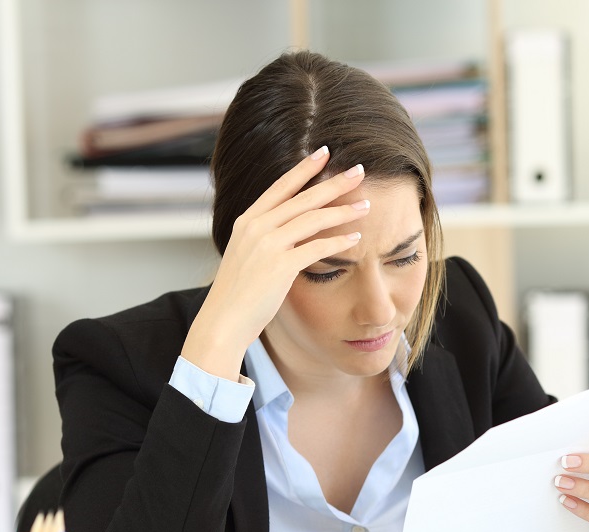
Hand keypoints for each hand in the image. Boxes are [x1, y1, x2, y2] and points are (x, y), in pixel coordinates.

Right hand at [181, 146, 372, 379]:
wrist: (222, 321)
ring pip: (313, 219)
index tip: (324, 152)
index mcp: (247, 221)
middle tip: (359, 170)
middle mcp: (256, 227)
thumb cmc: (237, 295)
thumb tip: (288, 231)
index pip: (281, 187)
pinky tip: (356, 238)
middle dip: (333, 182)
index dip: (304, 168)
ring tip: (366, 204)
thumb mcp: (246, 256)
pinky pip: (317, 248)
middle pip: (303, 197)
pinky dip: (339, 242)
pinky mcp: (280, 266)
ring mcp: (267, 245)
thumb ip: (264, 239)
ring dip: (343, 210)